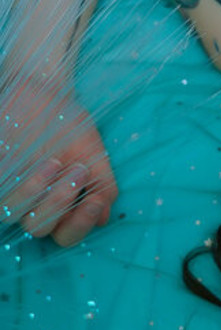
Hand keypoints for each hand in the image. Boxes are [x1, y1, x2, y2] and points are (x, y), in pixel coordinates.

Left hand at [2, 80, 117, 247]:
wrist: (44, 93)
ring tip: (53, 161)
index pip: (66, 236)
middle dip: (60, 203)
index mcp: (59, 206)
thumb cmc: (70, 126)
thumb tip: (102, 218)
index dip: (79, 225)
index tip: (96, 201)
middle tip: (79, 172)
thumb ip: (102, 186)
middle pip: (39, 228)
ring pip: (11, 213)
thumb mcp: (94, 154)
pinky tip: (28, 158)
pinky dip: (11, 178)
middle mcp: (31, 204)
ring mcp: (7, 191)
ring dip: (35, 190)